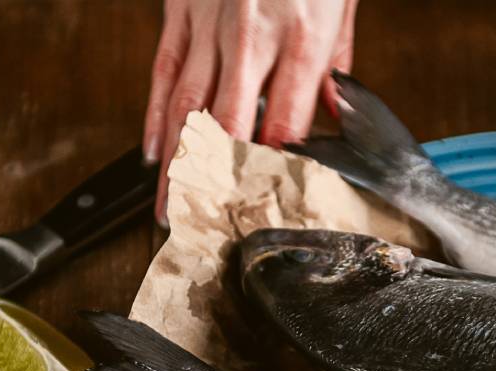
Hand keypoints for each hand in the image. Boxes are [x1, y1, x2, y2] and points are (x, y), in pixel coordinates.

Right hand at [144, 0, 358, 225]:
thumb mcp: (340, 5)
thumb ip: (336, 61)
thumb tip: (333, 114)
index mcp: (302, 40)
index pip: (283, 125)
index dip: (271, 171)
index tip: (262, 206)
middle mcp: (252, 37)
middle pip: (229, 126)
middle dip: (216, 184)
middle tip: (209, 224)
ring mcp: (211, 25)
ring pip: (188, 106)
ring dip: (178, 163)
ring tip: (173, 205)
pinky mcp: (182, 11)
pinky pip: (164, 71)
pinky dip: (155, 116)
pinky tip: (156, 153)